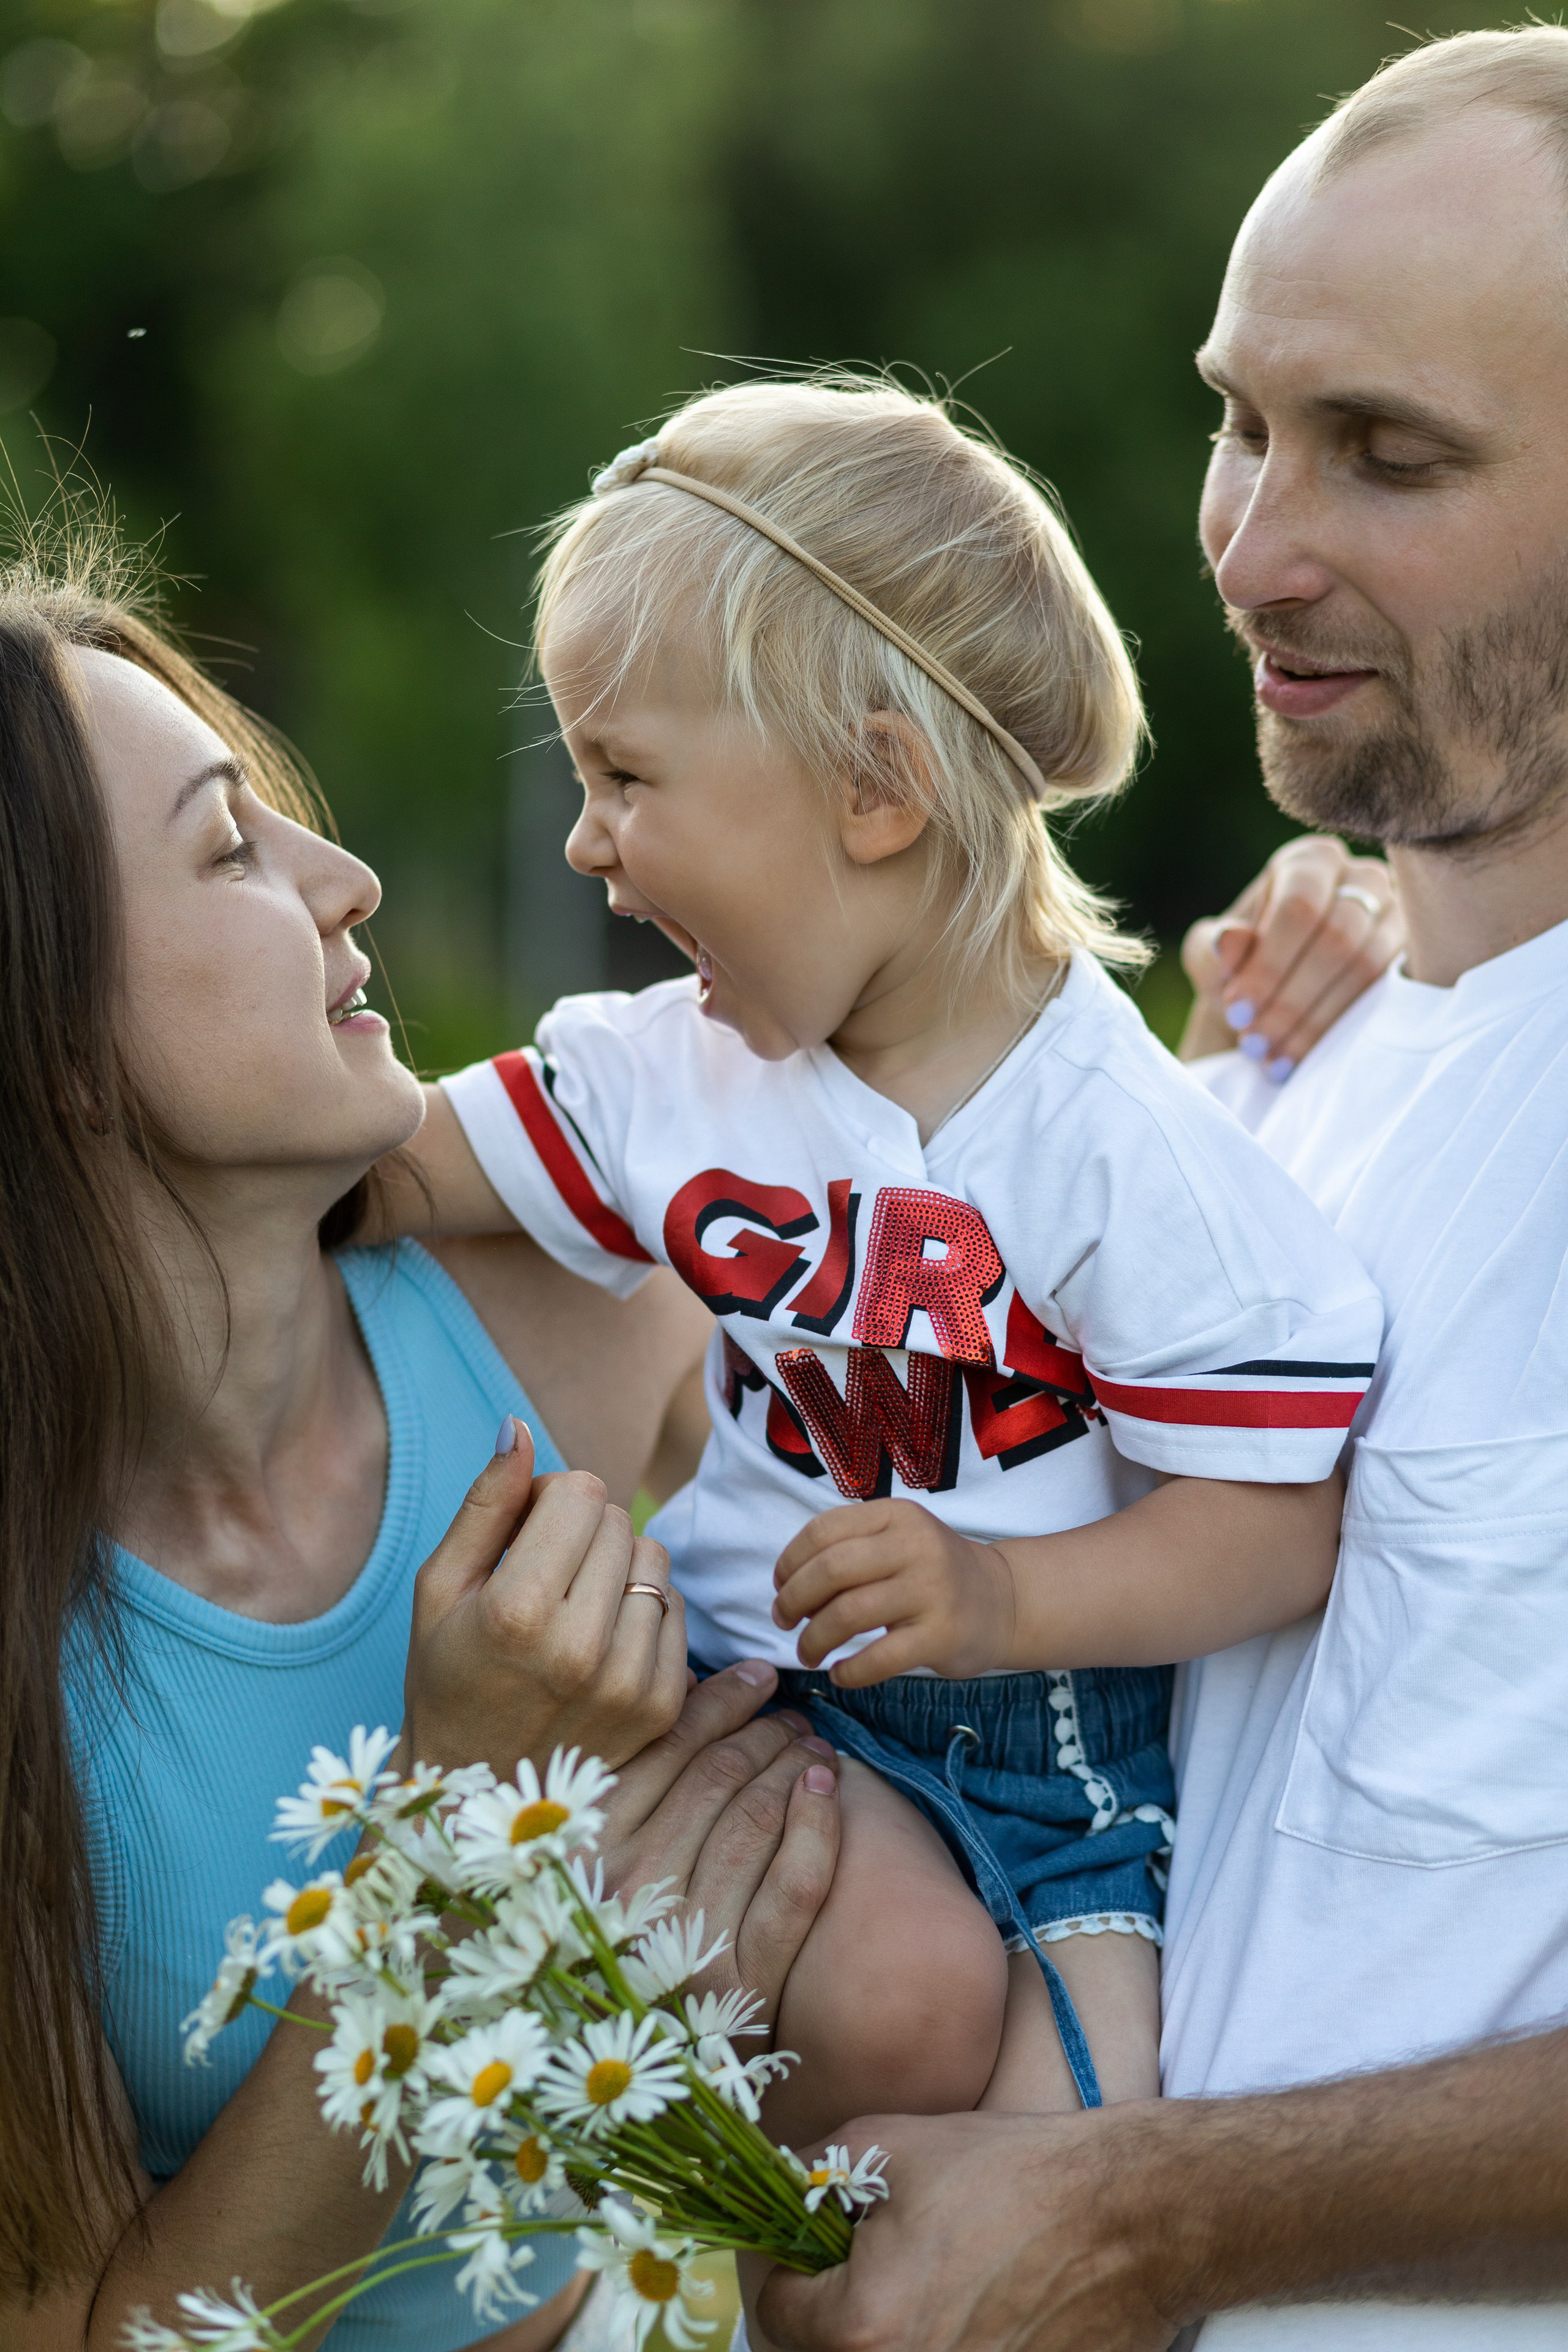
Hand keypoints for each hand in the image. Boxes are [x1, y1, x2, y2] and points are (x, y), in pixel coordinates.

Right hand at [403, 1419, 686, 1777]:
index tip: (525, 1534)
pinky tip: (602, 1640)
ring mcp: (628, 1682)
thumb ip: (485, 1504)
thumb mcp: (439, 1588)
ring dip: (619, 1569)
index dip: (552, 1500)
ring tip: (575, 1607)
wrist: (478, 1792)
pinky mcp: (661, 1707)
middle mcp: (581, 1647)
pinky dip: (644, 1612)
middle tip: (547, 1575)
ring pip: (655, 1561)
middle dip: (584, 1533)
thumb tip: (517, 1427)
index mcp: (518, 1610)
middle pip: (620, 1521)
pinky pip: (676, 1611)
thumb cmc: (448, 1678)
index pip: (581, 1493)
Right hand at [597, 1662, 842, 2023]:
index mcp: (587, 1850)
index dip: (723, 1701)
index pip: (667, 1748)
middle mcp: (627, 1891)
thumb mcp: (602, 1860)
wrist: (649, 2066)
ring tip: (814, 1747)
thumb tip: (689, 1690)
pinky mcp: (740, 1986)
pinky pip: (795, 1885)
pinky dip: (818, 1826)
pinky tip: (828, 1788)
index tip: (758, 1676)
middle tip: (793, 1717)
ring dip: (795, 1767)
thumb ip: (630, 1786)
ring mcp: (682, 1939)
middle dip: (766, 1732)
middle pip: (718, 1777)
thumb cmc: (623, 1942)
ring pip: (757, 1819)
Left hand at [756, 2109, 1187, 2351]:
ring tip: (929, 2278)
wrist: (1125, 2215)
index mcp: (864, 2326)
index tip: (818, 2238)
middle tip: (870, 2258)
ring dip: (885, 2328)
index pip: (775, 2314)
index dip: (791, 2265)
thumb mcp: (886, 2145)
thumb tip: (767, 2189)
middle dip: (833, 2306)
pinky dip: (942, 2341)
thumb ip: (807, 2172)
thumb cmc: (1006, 2172)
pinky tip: (972, 2307)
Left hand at [772, 1500, 1014, 1684]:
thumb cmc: (933, 1571)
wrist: (1003, 1600)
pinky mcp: (942, 1636)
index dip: (789, 1562)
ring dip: (813, 1639)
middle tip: (784, 1621)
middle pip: (830, 1570)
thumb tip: (787, 1586)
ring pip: (848, 1614)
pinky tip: (840, 1674)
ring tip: (808, 1652)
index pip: (822, 1531)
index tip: (781, 1586)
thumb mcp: (898, 1538)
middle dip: (793, 1600)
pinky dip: (848, 1672)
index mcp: (897, 1515)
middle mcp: (916, 1546)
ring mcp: (932, 1591)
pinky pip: (879, 1658)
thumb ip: (849, 1548)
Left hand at [1179, 834, 1402, 1073]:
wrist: (1275, 999)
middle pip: (1338, 936)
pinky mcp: (1413, 957)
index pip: (1300, 905)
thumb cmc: (1241, 969)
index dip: (1268, 963)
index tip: (1237, 1010)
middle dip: (1290, 999)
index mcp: (1309, 863)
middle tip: (1253, 1043)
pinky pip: (1388, 993)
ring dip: (1315, 1021)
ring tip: (1271, 1058)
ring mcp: (1398, 916)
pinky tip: (1304, 1059)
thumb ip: (1211, 948)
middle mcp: (1363, 877)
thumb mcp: (1211, 958)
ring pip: (1367, 966)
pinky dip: (1341, 1031)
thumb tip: (1229, 939)